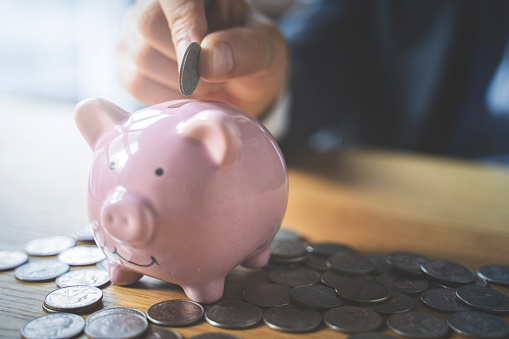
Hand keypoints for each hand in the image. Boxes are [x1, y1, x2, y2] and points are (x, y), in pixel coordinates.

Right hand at [117, 0, 287, 116]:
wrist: (239, 86)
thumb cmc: (251, 57)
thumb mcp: (265, 50)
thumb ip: (245, 49)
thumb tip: (209, 58)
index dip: (184, 24)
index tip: (198, 58)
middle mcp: (158, 5)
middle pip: (148, 26)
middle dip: (187, 62)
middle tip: (215, 74)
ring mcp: (136, 33)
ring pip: (140, 57)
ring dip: (180, 83)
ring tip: (205, 81)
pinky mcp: (126, 64)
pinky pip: (136, 83)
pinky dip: (166, 97)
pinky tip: (186, 92)